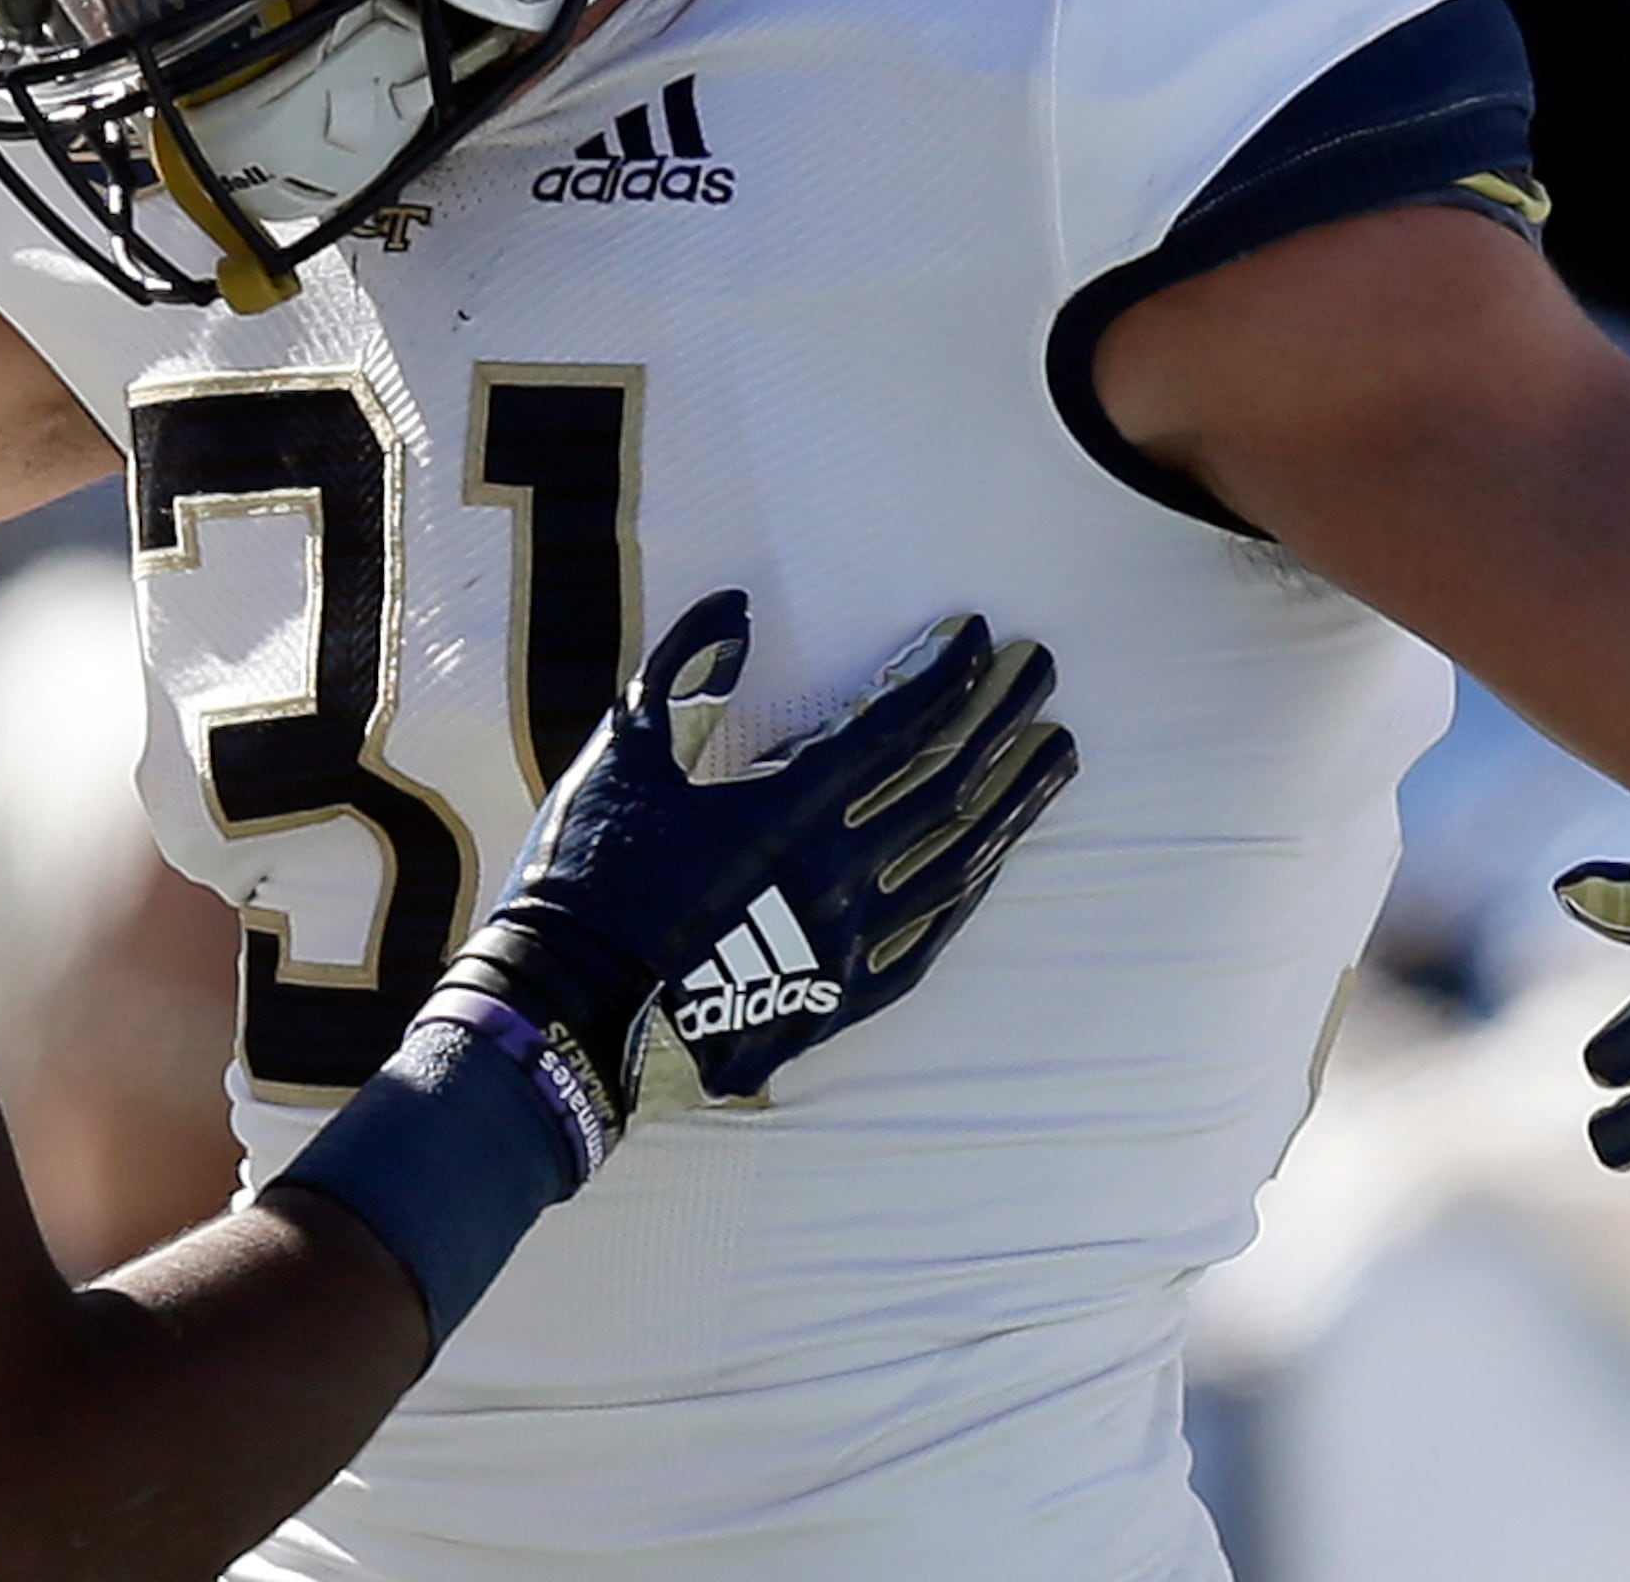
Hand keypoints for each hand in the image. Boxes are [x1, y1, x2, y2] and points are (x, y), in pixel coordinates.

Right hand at [426, 589, 1076, 1165]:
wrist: (571, 1017)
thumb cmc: (587, 880)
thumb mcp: (619, 757)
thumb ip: (681, 673)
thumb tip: (736, 611)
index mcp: (786, 809)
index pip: (893, 725)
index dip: (941, 674)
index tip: (978, 634)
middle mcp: (838, 873)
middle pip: (945, 781)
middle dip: (999, 717)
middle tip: (1042, 670)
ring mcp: (849, 939)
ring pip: (958, 858)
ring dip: (1015, 799)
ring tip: (1058, 752)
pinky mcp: (843, 993)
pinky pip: (933, 933)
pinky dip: (974, 884)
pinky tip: (1000, 853)